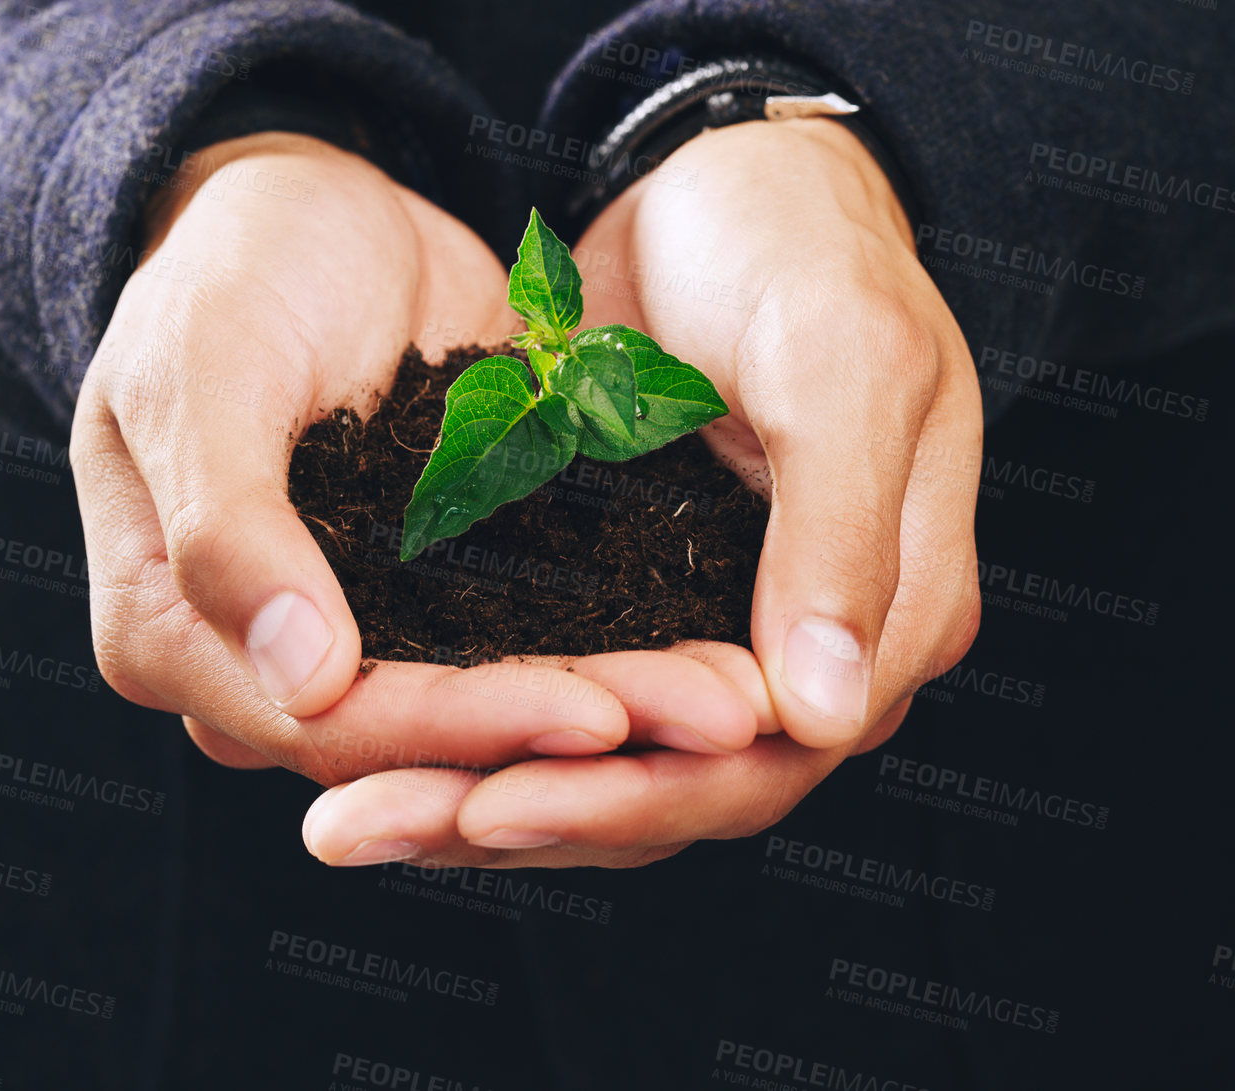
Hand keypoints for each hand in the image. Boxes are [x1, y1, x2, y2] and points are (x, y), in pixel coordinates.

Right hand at [71, 133, 759, 793]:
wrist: (304, 206)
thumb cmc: (226, 267)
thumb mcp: (202, 369)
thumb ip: (229, 525)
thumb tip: (302, 679)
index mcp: (171, 636)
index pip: (330, 725)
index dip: (465, 729)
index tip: (599, 716)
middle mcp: (266, 666)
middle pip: (428, 739)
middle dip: (576, 736)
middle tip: (721, 721)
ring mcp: (361, 633)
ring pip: (493, 705)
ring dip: (620, 712)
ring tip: (742, 703)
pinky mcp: (441, 591)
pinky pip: (532, 641)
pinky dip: (618, 651)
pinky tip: (714, 651)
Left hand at [296, 119, 981, 866]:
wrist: (727, 177)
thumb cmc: (807, 250)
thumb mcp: (842, 368)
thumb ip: (837, 535)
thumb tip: (820, 714)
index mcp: (889, 622)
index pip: (763, 762)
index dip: (632, 791)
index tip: (493, 804)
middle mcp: (808, 656)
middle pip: (670, 786)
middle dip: (521, 812)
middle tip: (365, 827)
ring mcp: (717, 633)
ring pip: (604, 759)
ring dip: (476, 790)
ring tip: (345, 818)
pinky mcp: (635, 600)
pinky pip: (556, 694)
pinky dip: (477, 724)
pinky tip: (374, 745)